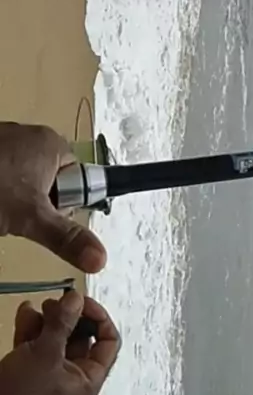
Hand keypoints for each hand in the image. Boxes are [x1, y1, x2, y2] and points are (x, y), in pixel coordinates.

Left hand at [0, 122, 105, 271]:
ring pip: (19, 176)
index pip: (75, 177)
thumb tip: (101, 260)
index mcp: (51, 144)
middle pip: (46, 177)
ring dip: (10, 196)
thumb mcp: (31, 219)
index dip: (61, 201)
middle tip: (15, 213)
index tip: (40, 213)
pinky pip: (0, 171)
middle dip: (32, 201)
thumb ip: (67, 238)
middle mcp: (29, 134)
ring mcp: (3, 138)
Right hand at [0, 290, 120, 394]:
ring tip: (37, 308)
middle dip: (69, 316)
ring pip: (57, 336)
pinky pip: (37, 342)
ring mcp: (50, 372)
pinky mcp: (29, 368)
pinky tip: (25, 314)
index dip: (100, 318)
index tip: (83, 302)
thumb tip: (76, 299)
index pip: (109, 342)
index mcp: (87, 378)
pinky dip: (32, 327)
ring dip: (48, 319)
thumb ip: (62, 324)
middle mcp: (72, 375)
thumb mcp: (45, 355)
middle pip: (81, 335)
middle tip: (57, 303)